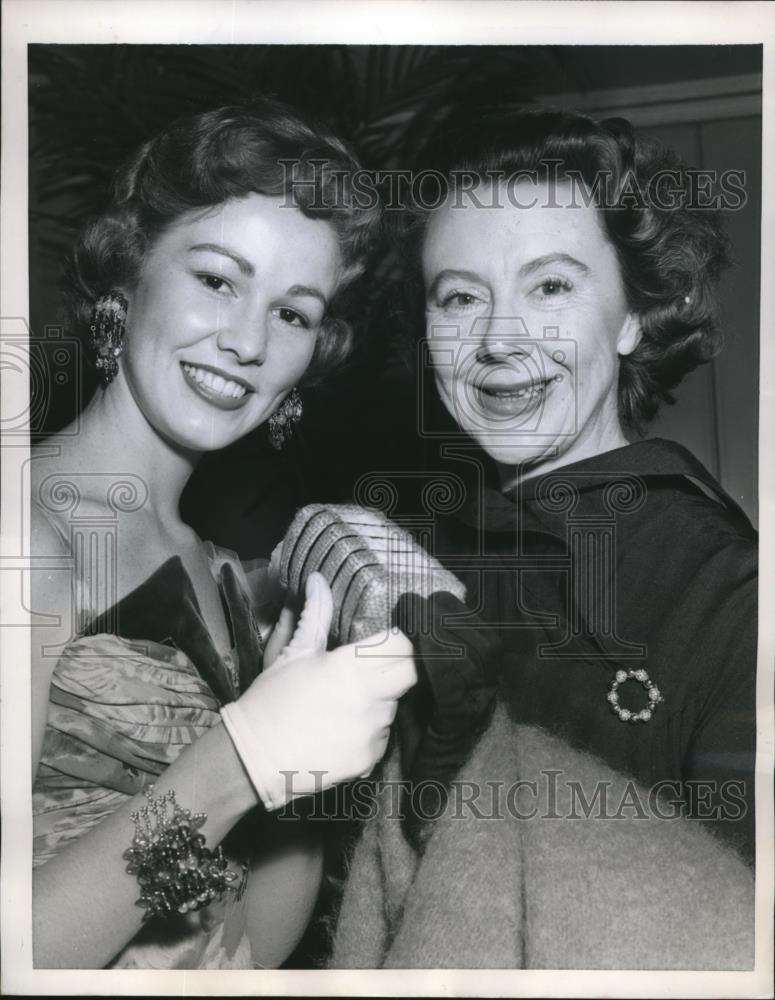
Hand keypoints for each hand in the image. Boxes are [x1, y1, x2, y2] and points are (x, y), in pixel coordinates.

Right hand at [220, 573, 416, 808]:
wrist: (253, 758)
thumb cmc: (271, 700)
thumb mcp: (294, 652)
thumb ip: (316, 614)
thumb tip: (318, 580)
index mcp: (351, 667)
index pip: (403, 645)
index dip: (398, 640)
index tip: (387, 641)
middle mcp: (370, 699)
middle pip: (410, 675)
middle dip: (397, 668)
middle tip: (374, 669)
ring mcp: (373, 732)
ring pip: (393, 707)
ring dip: (379, 701)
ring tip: (346, 704)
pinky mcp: (370, 760)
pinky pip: (381, 737)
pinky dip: (368, 732)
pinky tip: (341, 730)